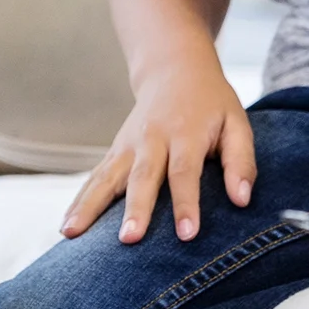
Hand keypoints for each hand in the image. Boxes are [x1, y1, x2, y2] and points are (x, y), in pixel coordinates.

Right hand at [60, 57, 254, 243]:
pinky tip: (66, 227)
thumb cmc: (211, 103)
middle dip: (135, 209)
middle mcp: (152, 138)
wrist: (174, 68)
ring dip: (90, 207)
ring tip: (72, 234)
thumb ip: (241, 162)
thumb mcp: (237, 123)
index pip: (184, 171)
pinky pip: (94, 178)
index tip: (186, 234)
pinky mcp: (114, 151)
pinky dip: (78, 201)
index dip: (185, 203)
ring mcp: (128, 144)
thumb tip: (243, 200)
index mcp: (186, 132)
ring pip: (107, 177)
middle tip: (129, 239)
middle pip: (141, 177)